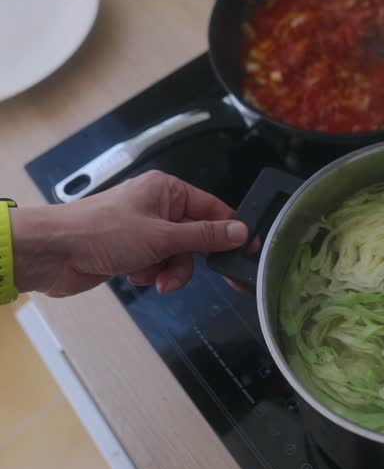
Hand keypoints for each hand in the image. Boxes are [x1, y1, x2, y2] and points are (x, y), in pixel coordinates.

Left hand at [11, 171, 247, 297]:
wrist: (54, 253)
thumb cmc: (102, 232)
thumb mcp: (162, 237)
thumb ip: (203, 236)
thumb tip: (239, 231)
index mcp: (167, 190)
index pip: (212, 208)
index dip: (229, 231)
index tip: (245, 253)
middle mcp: (157, 206)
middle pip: (195, 236)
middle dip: (189, 260)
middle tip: (197, 276)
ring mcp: (143, 229)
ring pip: (175, 255)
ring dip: (167, 270)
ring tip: (151, 277)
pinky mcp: (129, 250)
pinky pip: (155, 264)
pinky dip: (148, 273)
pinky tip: (133, 274)